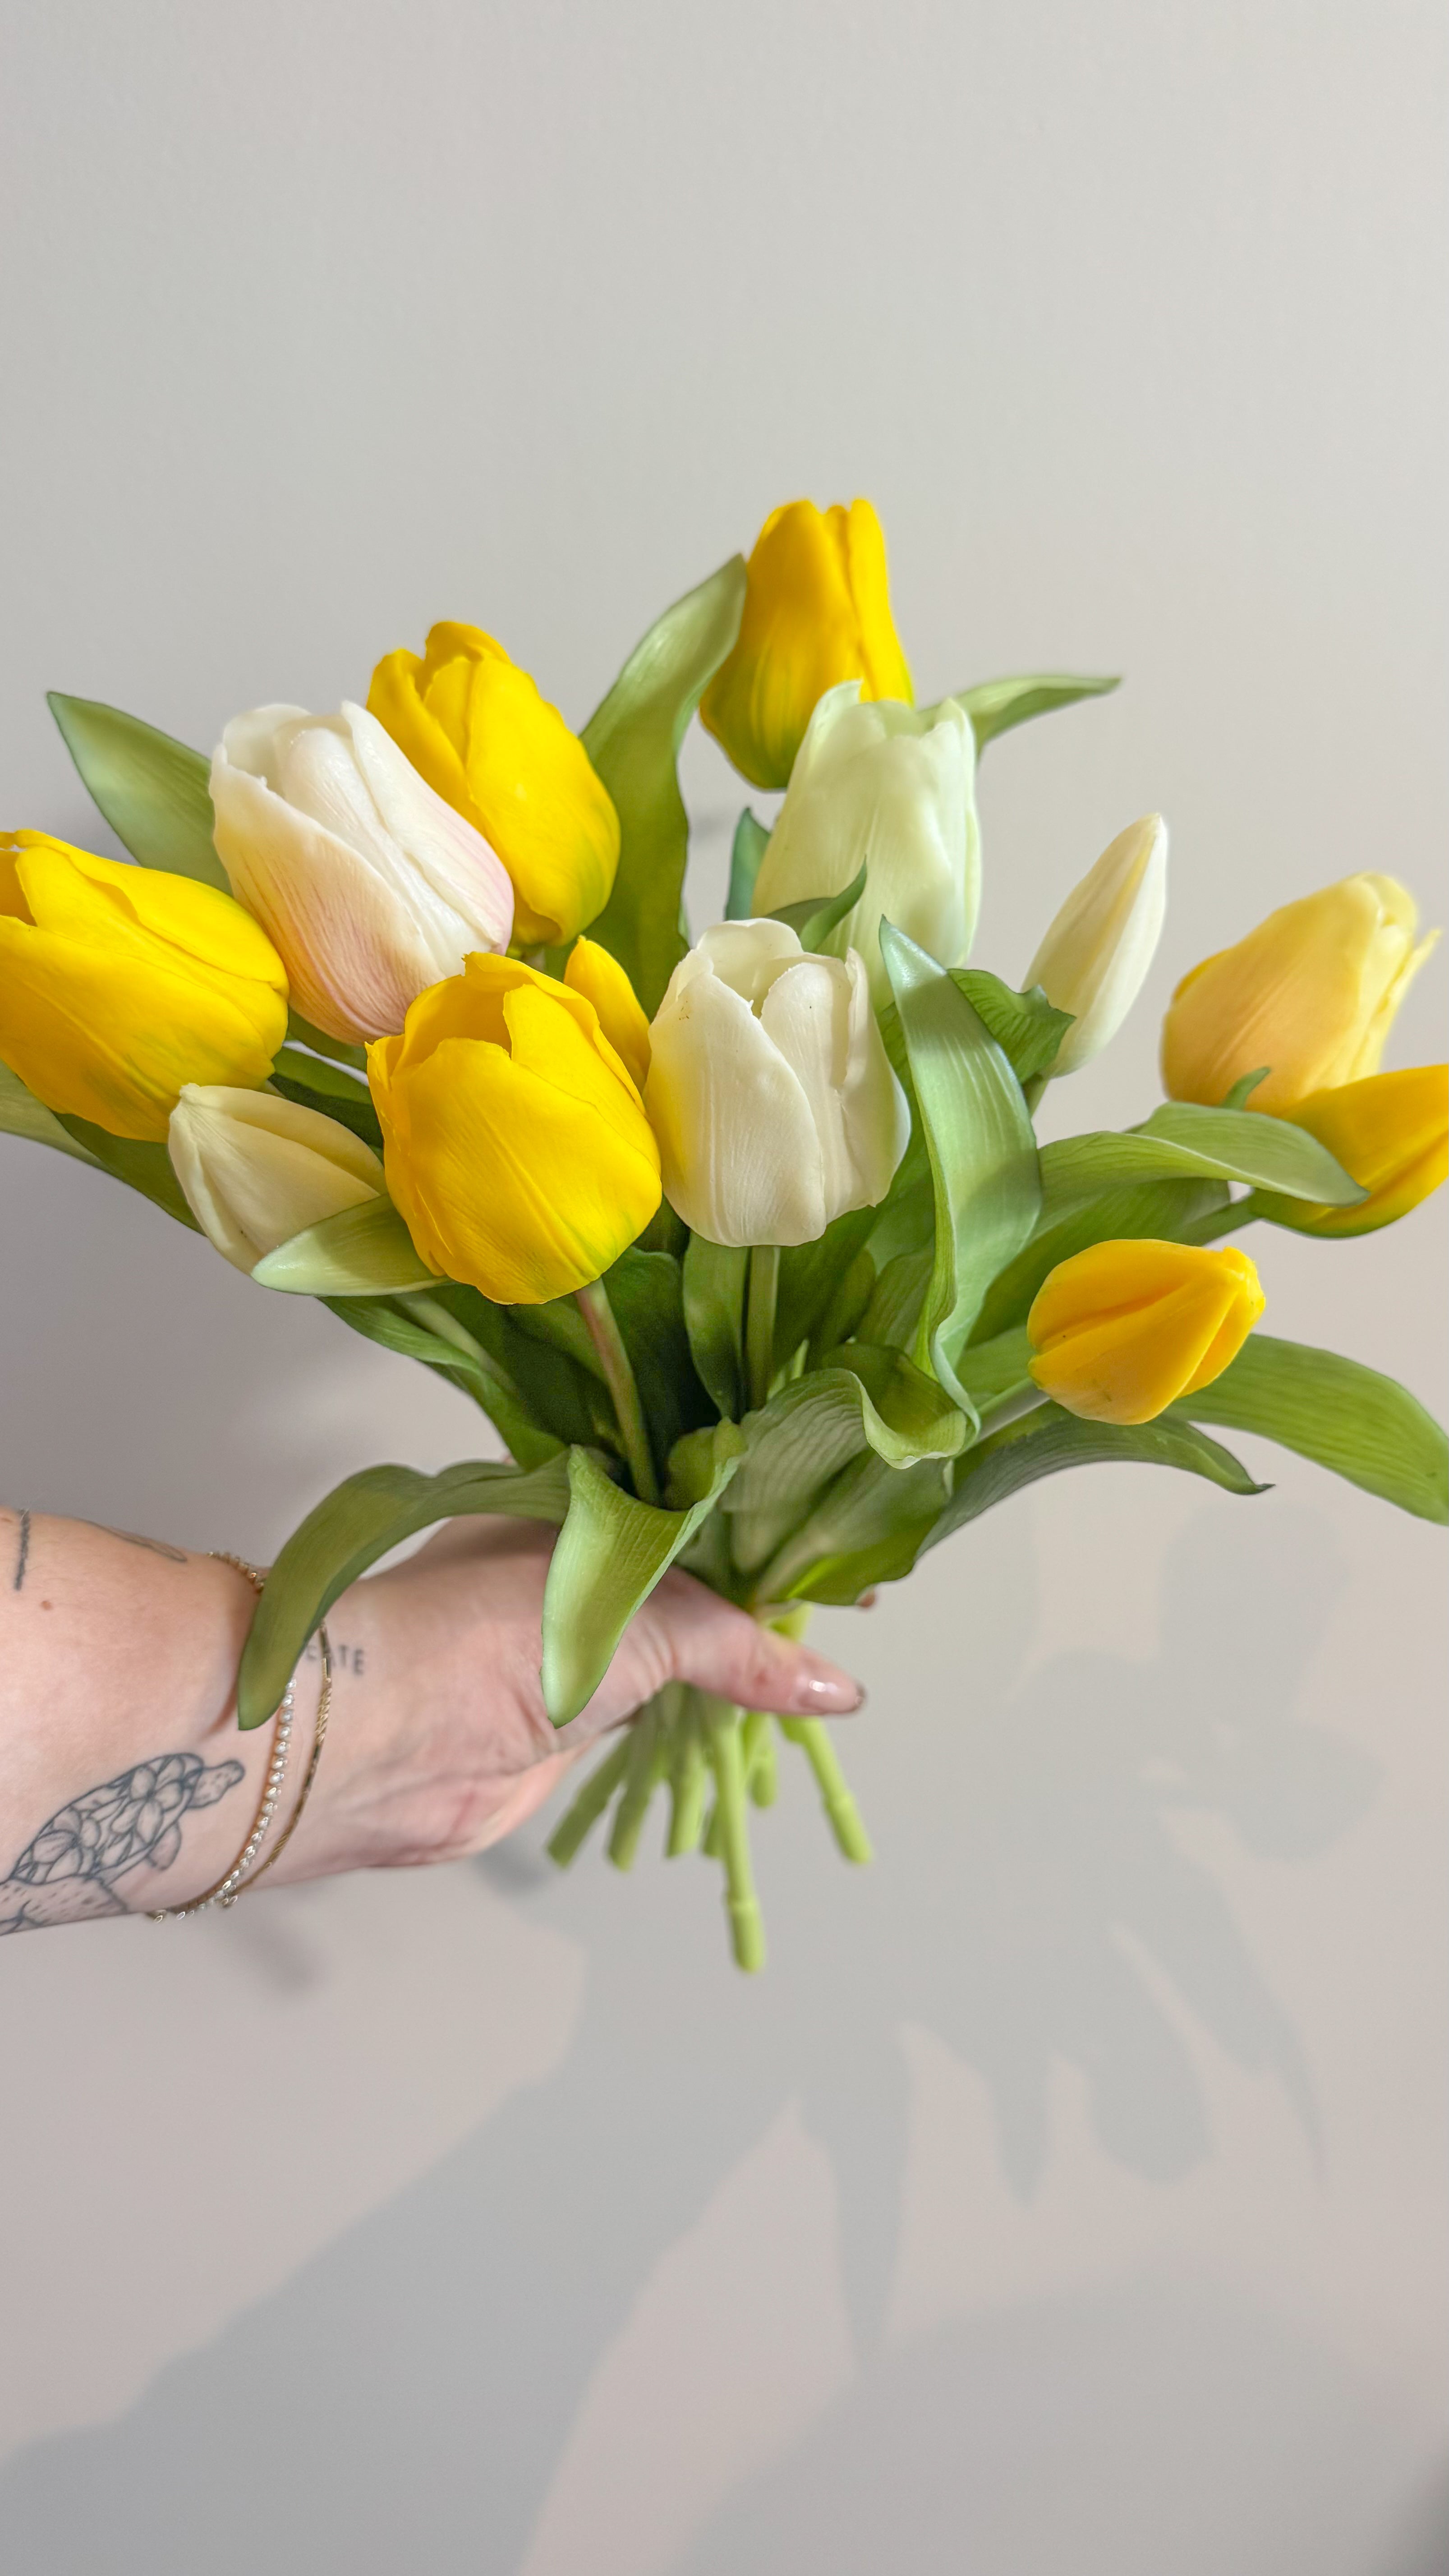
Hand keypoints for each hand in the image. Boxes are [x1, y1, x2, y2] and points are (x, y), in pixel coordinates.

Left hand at [268, 1516, 863, 1884]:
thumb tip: (837, 1687)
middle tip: (853, 1601)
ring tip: (823, 1660)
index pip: (702, 1492)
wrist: (387, 1739)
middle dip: (768, 1585)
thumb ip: (744, 1648)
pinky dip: (707, 1706)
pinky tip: (760, 1711)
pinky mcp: (570, 1708)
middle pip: (697, 1564)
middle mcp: (579, 1552)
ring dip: (741, 1653)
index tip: (845, 1535)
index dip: (774, 1514)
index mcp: (585, 1492)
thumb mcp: (645, 1618)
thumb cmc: (493, 1635)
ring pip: (680, 1636)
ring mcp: (574, 1632)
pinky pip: (658, 1700)